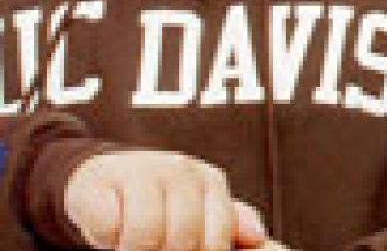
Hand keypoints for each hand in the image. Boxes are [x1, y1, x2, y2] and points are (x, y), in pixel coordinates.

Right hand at [65, 150, 267, 249]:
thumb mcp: (202, 207)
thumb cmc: (162, 200)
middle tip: (158, 250)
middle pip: (182, 237)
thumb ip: (230, 222)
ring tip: (133, 246)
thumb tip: (258, 236)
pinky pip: (110, 227)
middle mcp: (181, 171)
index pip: (217, 234)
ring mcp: (141, 172)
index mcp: (211, 181)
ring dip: (136, 249)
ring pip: (146, 234)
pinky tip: (112, 232)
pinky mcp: (100, 182)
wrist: (106, 176)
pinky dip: (109, 238)